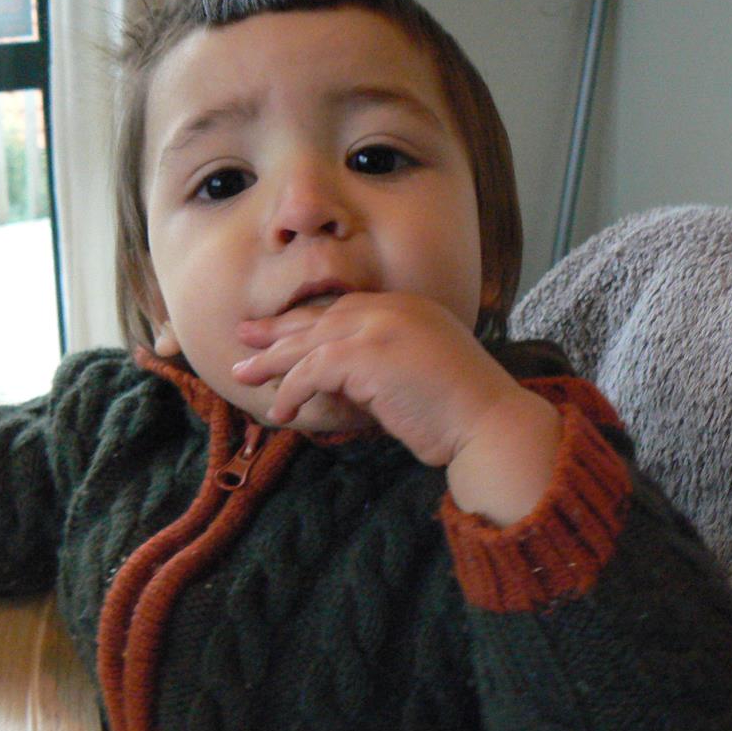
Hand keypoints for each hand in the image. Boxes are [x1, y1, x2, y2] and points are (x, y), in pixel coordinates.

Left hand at [233, 292, 561, 525]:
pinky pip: (312, 371)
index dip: (305, 323)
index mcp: (407, 307)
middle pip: (319, 319)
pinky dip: (292, 390)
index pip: (342, 311)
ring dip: (272, 363)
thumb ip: (377, 369)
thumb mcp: (414, 376)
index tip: (276, 333)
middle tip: (243, 338)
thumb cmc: (457, 413)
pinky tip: (281, 412)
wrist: (488, 423)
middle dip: (277, 332)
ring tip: (242, 376)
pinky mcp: (367, 355)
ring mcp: (380, 328)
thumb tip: (334, 385)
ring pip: (309, 343)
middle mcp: (392, 308)